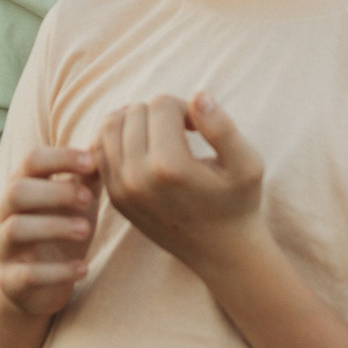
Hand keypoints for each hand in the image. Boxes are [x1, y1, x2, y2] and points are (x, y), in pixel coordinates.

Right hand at [0, 147, 98, 317]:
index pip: (31, 160)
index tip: (91, 162)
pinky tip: (83, 268)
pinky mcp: (10, 281)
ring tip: (86, 229)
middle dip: (53, 191)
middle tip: (88, 199)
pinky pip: (25, 274)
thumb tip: (108, 143)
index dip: (60, 157)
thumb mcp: (77, 204)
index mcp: (22, 188)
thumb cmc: (59, 235)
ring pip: (15, 228)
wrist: (36, 289)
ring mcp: (5, 248)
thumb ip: (88, 176)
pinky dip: (57, 271)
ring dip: (53, 226)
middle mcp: (6, 214)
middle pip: (16, 190)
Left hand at [93, 92, 265, 273]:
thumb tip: (197, 95)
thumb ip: (222, 127)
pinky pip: (100, 149)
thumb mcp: (248, 164)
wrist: (221, 251)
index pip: (161, 104)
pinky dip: (119, 139)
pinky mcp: (114, 197)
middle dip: (159, 114)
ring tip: (162, 136)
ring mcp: (121, 190)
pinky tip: (145, 148)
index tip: (198, 128)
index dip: (184, 108)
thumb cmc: (238, 202)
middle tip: (182, 133)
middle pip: (134, 112)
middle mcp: (137, 178)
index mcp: (169, 167)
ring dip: (136, 123)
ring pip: (111, 125)